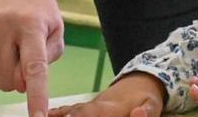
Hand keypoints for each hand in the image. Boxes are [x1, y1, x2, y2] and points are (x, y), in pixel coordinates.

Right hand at [0, 0, 64, 116]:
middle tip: (23, 63)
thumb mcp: (56, 32)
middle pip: (9, 79)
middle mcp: (4, 24)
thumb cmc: (39, 14)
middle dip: (18, 81)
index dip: (36, 94)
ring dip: (4, 75)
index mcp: (31, 24)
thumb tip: (23, 84)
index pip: (34, 66)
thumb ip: (47, 60)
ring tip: (11, 52)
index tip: (37, 115)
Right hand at [48, 74, 166, 116]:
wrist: (140, 83)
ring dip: (56, 116)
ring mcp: (88, 107)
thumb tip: (138, 114)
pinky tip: (45, 115)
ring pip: (68, 114)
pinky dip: (55, 114)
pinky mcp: (84, 108)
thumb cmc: (147, 99)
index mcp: (111, 110)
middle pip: (76, 115)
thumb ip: (146, 112)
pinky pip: (66, 111)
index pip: (94, 116)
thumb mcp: (153, 106)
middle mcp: (95, 107)